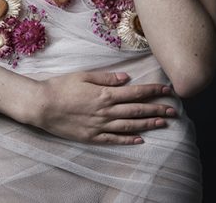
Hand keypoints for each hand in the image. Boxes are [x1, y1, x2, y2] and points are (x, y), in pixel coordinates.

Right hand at [30, 69, 176, 144]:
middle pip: (136, 110)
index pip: (135, 93)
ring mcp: (99, 126)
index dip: (153, 91)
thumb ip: (107, 78)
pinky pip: (114, 140)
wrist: (42, 105)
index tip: (167, 90)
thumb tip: (127, 79)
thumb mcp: (84, 75)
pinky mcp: (91, 137)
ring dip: (148, 125)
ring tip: (163, 124)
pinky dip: (128, 141)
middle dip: (157, 109)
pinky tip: (140, 140)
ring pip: (129, 126)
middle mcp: (106, 111)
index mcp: (105, 94)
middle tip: (173, 111)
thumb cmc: (61, 86)